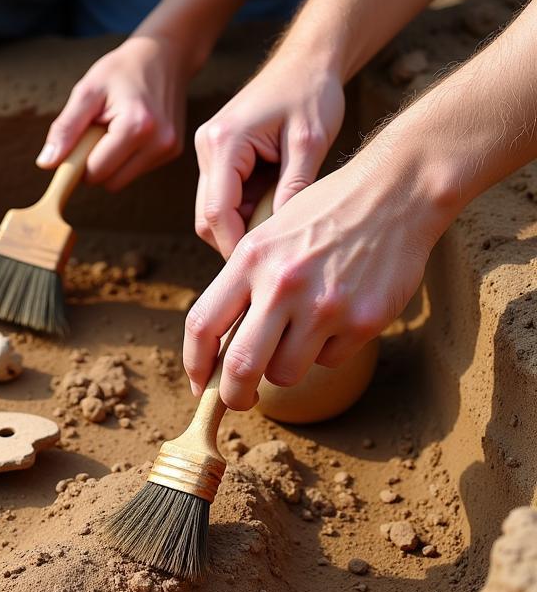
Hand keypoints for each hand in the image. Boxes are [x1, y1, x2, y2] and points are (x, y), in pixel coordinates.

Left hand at [36, 35, 187, 191]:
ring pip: (122, 181)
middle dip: (96, 164)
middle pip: (110, 183)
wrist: (164, 54)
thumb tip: (46, 163)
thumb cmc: (121, 70)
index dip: (79, 161)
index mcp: (137, 126)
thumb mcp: (87, 91)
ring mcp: (169, 150)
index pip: (95, 173)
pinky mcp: (173, 152)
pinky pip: (136, 171)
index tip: (78, 140)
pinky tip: (130, 132)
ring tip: (115, 128)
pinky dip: (126, 158)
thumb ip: (66, 128)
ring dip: (111, 162)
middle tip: (98, 131)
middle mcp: (159, 143)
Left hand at [183, 148, 446, 410]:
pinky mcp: (361, 321)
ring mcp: (324, 305)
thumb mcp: (269, 237)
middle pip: (240, 367)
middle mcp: (283, 283)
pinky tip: (337, 318)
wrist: (396, 192)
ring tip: (298, 338)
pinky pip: (328, 361)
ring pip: (284, 373)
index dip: (194, 363)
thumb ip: (242, 286)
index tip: (197, 383)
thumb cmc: (324, 215)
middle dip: (234, 395)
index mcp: (251, 259)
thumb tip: (217, 349)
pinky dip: (325, 352)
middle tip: (238, 399)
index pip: (202, 324)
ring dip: (284, 369)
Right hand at [194, 49, 345, 257]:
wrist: (306, 61)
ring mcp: (208, 153)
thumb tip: (278, 237)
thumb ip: (293, 188)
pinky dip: (245, 211)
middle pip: (207, 218)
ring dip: (241, 225)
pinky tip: (273, 205)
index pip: (217, 212)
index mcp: (224, 142)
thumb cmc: (312, 93)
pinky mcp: (216, 157)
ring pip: (212, 212)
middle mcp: (206, 148)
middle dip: (236, 239)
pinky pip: (223, 198)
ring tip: (278, 223)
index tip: (263, 264)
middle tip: (274, 249)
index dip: (235, 246)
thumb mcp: (310, 142)